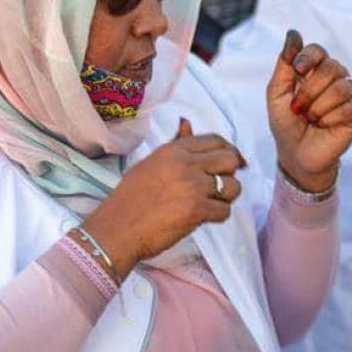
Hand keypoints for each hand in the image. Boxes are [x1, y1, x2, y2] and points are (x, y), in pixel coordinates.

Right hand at [81, 119, 245, 278]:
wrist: (118, 228)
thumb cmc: (130, 198)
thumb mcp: (150, 163)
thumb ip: (175, 144)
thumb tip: (187, 123)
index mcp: (174, 151)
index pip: (215, 140)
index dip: (228, 151)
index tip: (233, 163)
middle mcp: (186, 164)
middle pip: (230, 160)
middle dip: (231, 173)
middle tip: (222, 185)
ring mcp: (193, 187)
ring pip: (232, 187)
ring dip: (226, 197)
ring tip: (211, 202)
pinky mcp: (197, 210)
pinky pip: (225, 211)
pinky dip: (217, 216)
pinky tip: (204, 217)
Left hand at [268, 30, 351, 192]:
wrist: (296, 154)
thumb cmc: (286, 123)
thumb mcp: (276, 93)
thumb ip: (285, 64)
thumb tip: (293, 33)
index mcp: (314, 70)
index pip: (317, 50)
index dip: (308, 57)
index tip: (297, 70)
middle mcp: (334, 78)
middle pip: (331, 67)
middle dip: (309, 90)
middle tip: (298, 108)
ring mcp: (348, 94)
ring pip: (341, 86)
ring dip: (319, 106)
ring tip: (311, 119)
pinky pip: (349, 106)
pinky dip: (330, 118)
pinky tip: (324, 125)